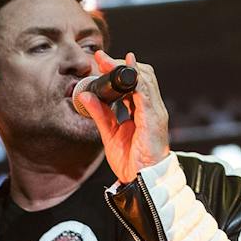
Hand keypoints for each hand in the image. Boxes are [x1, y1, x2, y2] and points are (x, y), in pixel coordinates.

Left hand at [76, 49, 169, 184]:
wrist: (142, 182)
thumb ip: (100, 114)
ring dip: (125, 68)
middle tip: (101, 58)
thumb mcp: (110, 133)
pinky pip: (146, 94)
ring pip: (145, 79)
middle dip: (121, 64)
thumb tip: (85, 96)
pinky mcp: (154, 119)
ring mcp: (155, 113)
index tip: (101, 61)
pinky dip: (135, 80)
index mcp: (143, 111)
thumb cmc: (131, 161)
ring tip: (106, 62)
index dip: (120, 69)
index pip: (135, 82)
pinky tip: (123, 73)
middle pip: (142, 75)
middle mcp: (152, 108)